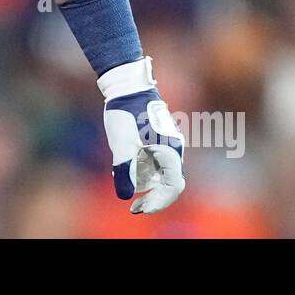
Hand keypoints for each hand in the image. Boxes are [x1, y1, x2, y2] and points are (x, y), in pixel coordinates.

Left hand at [99, 56, 185, 213]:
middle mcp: (173, 150)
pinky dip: (142, 172)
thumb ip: (124, 170)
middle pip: (168, 183)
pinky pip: (153, 163)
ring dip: (145, 184)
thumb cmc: (127, 113)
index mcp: (171, 151)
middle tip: (133, 208)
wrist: (127, 86)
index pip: (173, 187)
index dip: (159, 202)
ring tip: (122, 182)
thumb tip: (125, 196)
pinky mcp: (157, 141)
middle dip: (152, 197)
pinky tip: (124, 170)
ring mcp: (166, 145)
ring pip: (159, 174)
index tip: (141, 209)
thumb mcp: (122, 144)